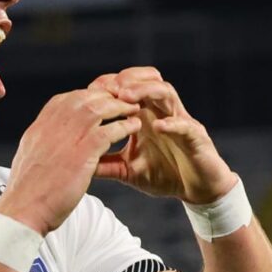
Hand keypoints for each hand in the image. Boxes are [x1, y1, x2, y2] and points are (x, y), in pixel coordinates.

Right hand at [0, 89, 141, 234]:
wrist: (24, 208)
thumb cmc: (28, 189)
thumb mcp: (30, 155)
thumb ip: (43, 141)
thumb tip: (50, 136)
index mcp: (41, 125)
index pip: (67, 98)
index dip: (88, 96)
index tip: (101, 101)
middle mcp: (53, 124)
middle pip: (85, 97)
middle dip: (107, 96)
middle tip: (122, 101)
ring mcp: (68, 135)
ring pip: (100, 108)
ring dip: (119, 106)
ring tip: (133, 108)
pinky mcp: (83, 152)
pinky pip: (110, 130)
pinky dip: (124, 126)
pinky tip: (133, 127)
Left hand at [89, 67, 236, 203]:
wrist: (196, 190)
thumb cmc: (163, 174)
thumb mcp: (127, 170)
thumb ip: (104, 163)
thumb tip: (75, 163)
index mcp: (145, 116)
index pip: (127, 91)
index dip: (110, 87)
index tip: (90, 91)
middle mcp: (162, 112)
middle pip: (146, 81)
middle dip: (126, 80)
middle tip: (107, 87)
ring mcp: (181, 121)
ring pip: (166, 93)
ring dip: (146, 92)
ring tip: (127, 97)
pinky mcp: (196, 136)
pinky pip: (185, 124)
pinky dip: (172, 123)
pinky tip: (158, 126)